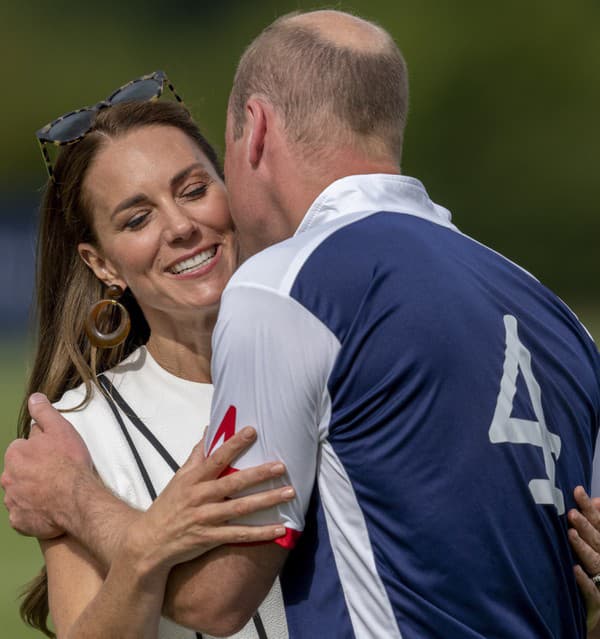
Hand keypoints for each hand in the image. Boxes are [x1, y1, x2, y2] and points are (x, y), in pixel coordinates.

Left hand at [1, 393, 93, 538]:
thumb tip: (34, 398)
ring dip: (33, 491)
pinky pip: (24, 513)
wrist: (77, 499)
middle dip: (33, 471)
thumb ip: (44, 413)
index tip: (54, 455)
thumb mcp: (60, 429)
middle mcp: (8, 478)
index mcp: (15, 454)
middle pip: (19, 471)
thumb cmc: (69, 463)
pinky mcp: (20, 521)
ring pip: (20, 492)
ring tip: (55, 492)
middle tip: (56, 473)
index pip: (22, 447)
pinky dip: (34, 511)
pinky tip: (50, 507)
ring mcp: (12, 501)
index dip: (39, 450)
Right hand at [123, 426, 293, 574]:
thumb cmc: (169, 506)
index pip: (217, 458)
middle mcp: (200, 497)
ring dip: (267, 501)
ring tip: (289, 493)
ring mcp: (206, 518)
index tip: (252, 431)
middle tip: (281, 466)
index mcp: (193, 479)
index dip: (234, 444)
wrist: (149, 543)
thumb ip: (197, 454)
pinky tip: (280, 528)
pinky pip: (239, 535)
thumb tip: (208, 429)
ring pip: (241, 509)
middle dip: (259, 474)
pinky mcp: (210, 538)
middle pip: (233, 483)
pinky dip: (260, 533)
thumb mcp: (179, 478)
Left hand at [568, 486, 599, 631]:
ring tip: (570, 534)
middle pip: (598, 540)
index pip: (599, 524)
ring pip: (595, 562)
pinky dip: (584, 581)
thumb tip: (597, 501)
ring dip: (583, 548)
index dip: (589, 507)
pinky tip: (573, 569)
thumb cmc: (598, 576)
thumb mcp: (599, 546)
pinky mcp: (598, 602)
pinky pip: (592, 592)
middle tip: (571, 512)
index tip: (577, 490)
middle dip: (586, 525)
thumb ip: (598, 524)